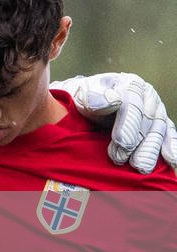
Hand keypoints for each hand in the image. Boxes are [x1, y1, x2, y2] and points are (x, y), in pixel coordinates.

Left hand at [60, 72, 176, 172]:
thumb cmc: (84, 100)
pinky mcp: (161, 125)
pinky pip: (168, 136)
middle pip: (147, 121)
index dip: (128, 125)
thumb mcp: (83, 95)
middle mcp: (148, 96)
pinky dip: (171, 148)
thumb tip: (114, 101)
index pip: (133, 105)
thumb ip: (94, 97)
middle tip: (123, 159)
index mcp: (130, 84)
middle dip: (137, 142)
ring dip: (150, 150)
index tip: (121, 142)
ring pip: (158, 131)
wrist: (87, 105)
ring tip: (140, 167)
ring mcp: (156, 111)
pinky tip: (172, 161)